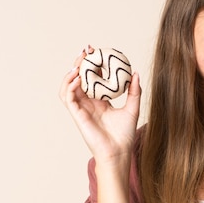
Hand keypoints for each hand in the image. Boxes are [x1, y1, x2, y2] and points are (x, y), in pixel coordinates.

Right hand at [59, 46, 140, 162]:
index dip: (91, 64)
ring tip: (79, 64)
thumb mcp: (133, 108)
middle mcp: (88, 103)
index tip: (96, 50)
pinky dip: (70, 86)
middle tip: (86, 51)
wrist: (119, 152)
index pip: (91, 78)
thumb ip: (134, 91)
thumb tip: (135, 73)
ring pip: (68, 87)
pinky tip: (78, 78)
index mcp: (99, 100)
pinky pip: (68, 98)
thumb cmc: (125, 134)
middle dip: (79, 63)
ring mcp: (81, 109)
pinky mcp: (77, 116)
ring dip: (70, 74)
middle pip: (78, 79)